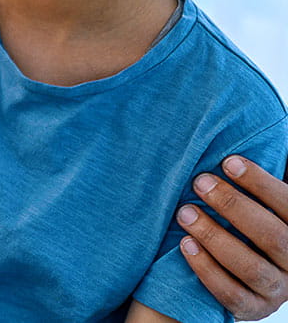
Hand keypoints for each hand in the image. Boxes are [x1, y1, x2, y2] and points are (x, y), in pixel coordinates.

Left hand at [179, 155, 287, 319]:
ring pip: (250, 266)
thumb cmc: (247, 228)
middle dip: (234, 206)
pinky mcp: (253, 308)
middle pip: (273, 236)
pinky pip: (230, 292)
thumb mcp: (259, 209)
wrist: (243, 279)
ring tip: (185, 212)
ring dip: (214, 236)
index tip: (228, 162)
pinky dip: (205, 268)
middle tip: (200, 183)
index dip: (261, 183)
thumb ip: (253, 191)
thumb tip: (228, 154)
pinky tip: (185, 245)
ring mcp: (276, 290)